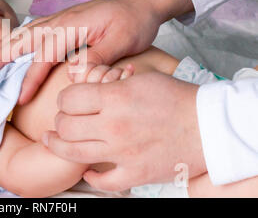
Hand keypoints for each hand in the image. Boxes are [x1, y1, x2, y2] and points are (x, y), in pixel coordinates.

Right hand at [0, 0, 192, 104]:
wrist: (141, 1)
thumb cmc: (133, 19)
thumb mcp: (121, 41)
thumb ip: (96, 57)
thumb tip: (73, 75)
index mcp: (72, 26)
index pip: (44, 55)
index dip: (30, 78)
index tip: (19, 98)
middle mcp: (60, 21)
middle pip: (23, 40)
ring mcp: (59, 20)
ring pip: (24, 34)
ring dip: (3, 47)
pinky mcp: (62, 23)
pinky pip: (32, 32)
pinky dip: (16, 41)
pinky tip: (10, 48)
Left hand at [42, 72, 205, 190]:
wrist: (208, 126)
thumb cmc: (176, 98)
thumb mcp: (140, 78)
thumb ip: (109, 83)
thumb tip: (86, 87)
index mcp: (115, 98)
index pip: (68, 99)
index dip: (63, 99)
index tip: (67, 101)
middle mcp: (113, 126)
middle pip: (65, 126)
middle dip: (59, 120)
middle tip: (63, 119)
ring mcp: (122, 153)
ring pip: (73, 153)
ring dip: (58, 145)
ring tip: (51, 139)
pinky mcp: (134, 173)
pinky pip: (102, 181)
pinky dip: (90, 176)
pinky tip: (87, 168)